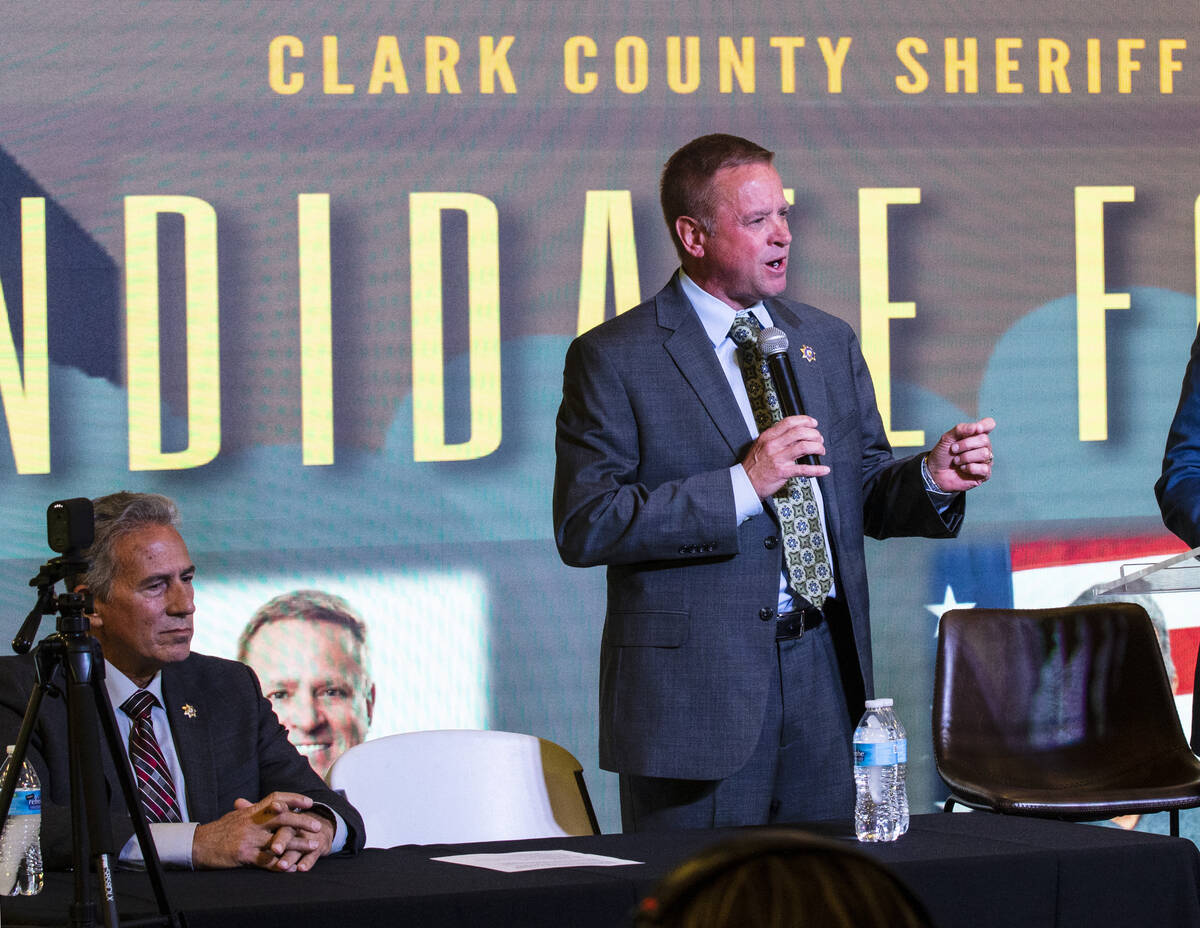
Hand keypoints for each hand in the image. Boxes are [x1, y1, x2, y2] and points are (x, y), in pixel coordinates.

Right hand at [192, 791, 333, 870]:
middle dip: (302, 821)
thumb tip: (271, 802)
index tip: (309, 803)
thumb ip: (254, 809)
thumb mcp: (236, 815)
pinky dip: (281, 864)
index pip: (276, 798)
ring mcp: (248, 839)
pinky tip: (292, 867)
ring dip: (298, 844)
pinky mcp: (243, 856)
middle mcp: (251, 822)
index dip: (293, 798)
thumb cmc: (218, 830)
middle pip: (282, 817)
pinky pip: (266, 861)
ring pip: (278, 840)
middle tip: (318, 826)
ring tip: (313, 846)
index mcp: (251, 811)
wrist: (197, 846)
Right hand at [741, 415, 829, 498]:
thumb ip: (775, 438)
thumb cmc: (754, 465)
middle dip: (815, 434)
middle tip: (819, 439)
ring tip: (821, 451)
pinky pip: (804, 469)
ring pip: (804, 447)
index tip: (813, 423)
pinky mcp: (782, 472)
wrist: (745, 483)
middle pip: (800, 432)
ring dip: (818, 448)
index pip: (789, 422)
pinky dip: (817, 469)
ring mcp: (778, 458)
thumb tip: (794, 432)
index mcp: (768, 436)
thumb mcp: (761, 445)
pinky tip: (824, 470)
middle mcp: (773, 445)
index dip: (805, 420)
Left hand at [926, 417, 995, 491]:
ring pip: (984, 454)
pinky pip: (984, 469)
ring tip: (956, 461)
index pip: (989, 424)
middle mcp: (983, 446)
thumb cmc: (943, 454)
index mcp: (975, 435)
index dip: (985, 425)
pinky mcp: (984, 474)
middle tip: (954, 449)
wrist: (935, 472)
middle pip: (985, 439)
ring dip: (965, 457)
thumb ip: (961, 429)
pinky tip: (963, 468)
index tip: (977, 429)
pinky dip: (970, 468)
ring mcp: (985, 460)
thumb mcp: (947, 438)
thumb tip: (976, 427)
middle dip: (965, 444)